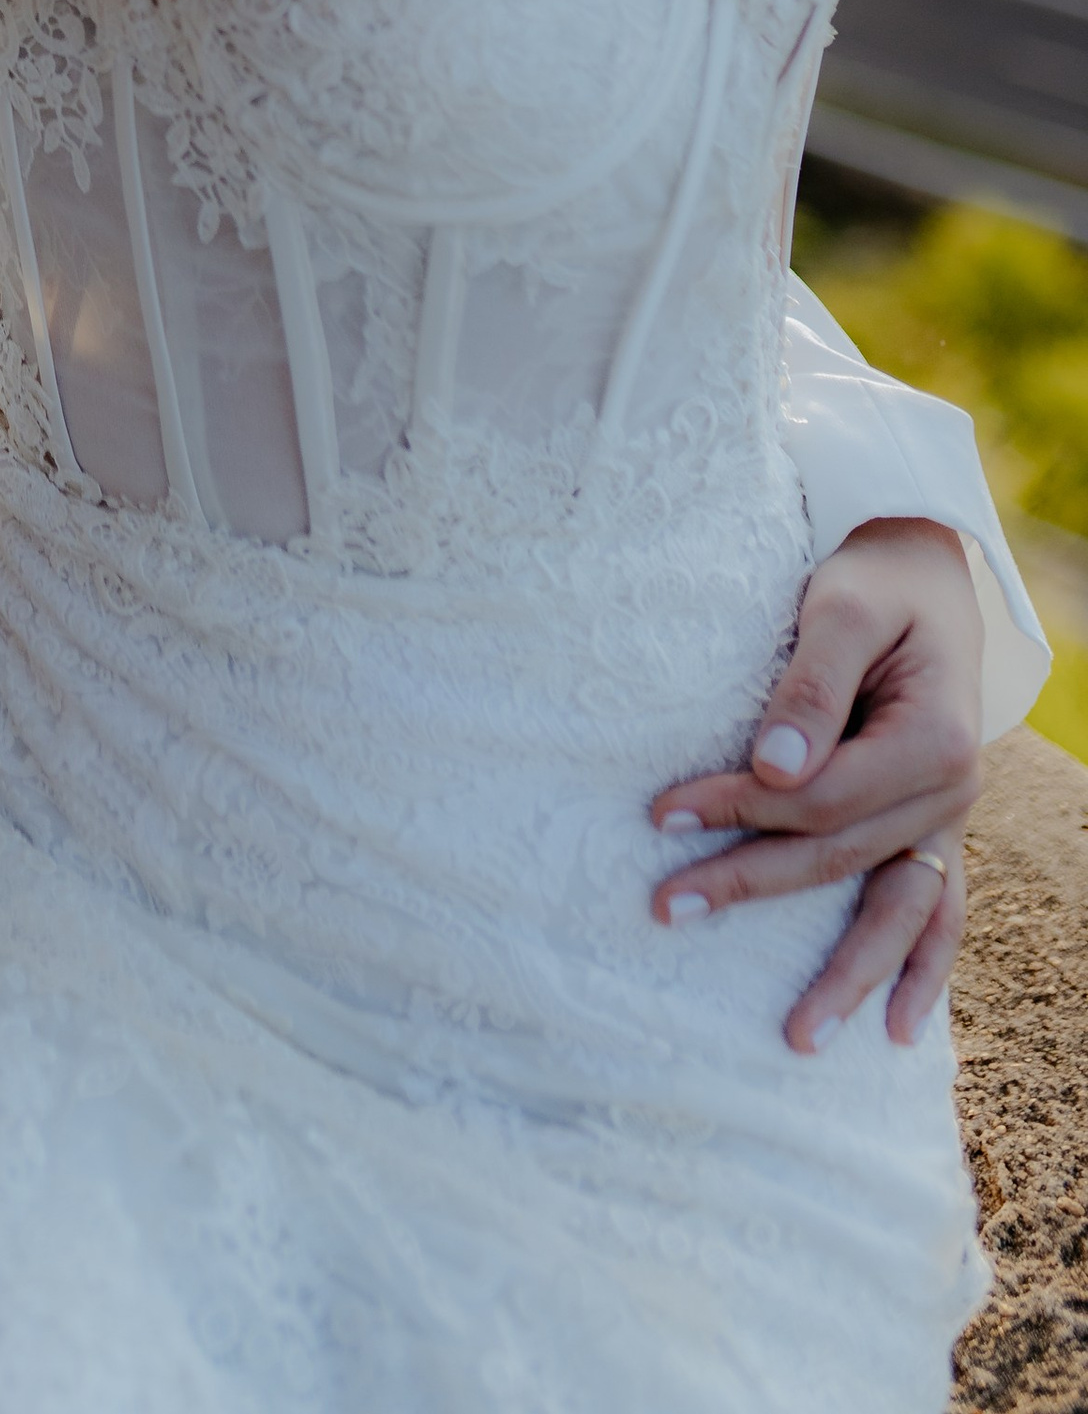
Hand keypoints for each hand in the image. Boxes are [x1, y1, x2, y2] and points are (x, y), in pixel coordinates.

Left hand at [648, 518, 980, 1054]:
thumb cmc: (874, 581)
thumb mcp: (841, 606)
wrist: (926, 573)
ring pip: (898, 911)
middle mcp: (952, 791)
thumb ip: (812, 686)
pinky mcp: (933, 827)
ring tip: (798, 1040)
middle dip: (751, 883)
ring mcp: (947, 818)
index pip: (820, 797)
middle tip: (664, 908)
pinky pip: (937, 912)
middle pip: (839, 856)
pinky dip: (922, 969)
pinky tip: (899, 1031)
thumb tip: (771, 768)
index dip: (739, 808)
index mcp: (933, 740)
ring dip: (849, 976)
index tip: (663, 811)